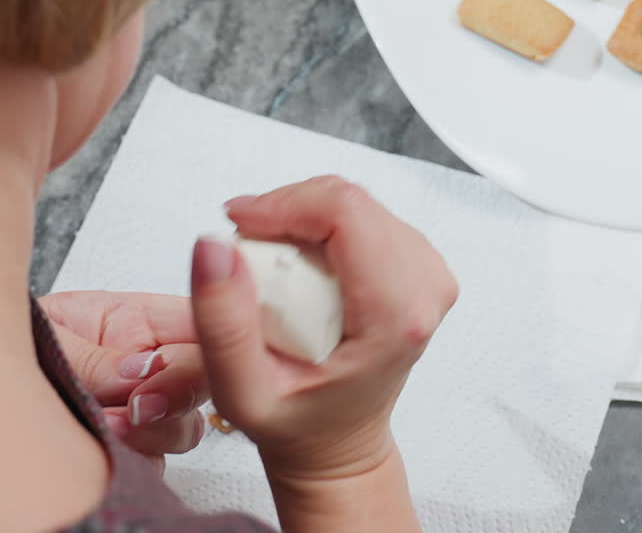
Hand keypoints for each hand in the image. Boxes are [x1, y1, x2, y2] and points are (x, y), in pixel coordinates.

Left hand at [38, 290, 210, 472]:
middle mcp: (142, 367)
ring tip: (105, 426)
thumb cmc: (5, 345)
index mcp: (133, 321)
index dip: (207, 341)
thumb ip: (94, 356)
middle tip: (138, 404)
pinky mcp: (122, 453)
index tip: (176, 363)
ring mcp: (135, 412)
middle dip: (178, 393)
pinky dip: (133, 462)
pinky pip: (152, 465)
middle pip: (202, 380)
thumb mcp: (47, 336)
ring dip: (152, 432)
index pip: (197, 323)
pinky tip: (100, 449)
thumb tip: (142, 371)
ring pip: (183, 428)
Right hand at [189, 176, 457, 481]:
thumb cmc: (299, 422)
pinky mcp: (417, 264)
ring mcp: (427, 273)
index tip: (239, 224)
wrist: (337, 441)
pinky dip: (318, 225)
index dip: (283, 204)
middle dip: (286, 210)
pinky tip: (295, 262)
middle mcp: (425, 289)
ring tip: (267, 262)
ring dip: (300, 218)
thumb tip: (214, 248)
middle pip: (349, 201)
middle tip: (245, 248)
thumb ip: (223, 324)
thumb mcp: (242, 393)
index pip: (346, 213)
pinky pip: (361, 215)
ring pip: (354, 203)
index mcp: (396, 318)